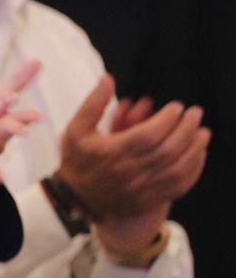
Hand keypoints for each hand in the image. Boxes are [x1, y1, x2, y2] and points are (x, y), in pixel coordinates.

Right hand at [58, 75, 208, 224]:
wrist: (75, 197)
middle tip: (195, 113)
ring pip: (177, 168)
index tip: (176, 107)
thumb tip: (108, 79)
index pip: (148, 134)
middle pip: (167, 150)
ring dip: (195, 149)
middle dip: (186, 129)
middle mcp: (129, 171)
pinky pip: (179, 186)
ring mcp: (141, 188)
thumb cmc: (77, 160)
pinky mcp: (150, 198)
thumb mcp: (75, 129)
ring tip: (202, 132)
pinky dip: (194, 170)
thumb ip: (93, 103)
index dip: (167, 119)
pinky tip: (198, 155)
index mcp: (112, 153)